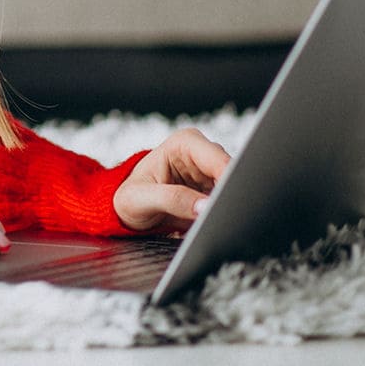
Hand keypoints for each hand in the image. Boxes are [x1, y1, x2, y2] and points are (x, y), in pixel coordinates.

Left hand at [112, 127, 231, 233]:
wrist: (129, 209)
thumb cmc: (130, 197)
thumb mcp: (140, 198)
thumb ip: (172, 200)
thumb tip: (204, 207)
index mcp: (184, 143)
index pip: (219, 160)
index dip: (228, 182)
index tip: (226, 205)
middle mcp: (202, 153)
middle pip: (232, 174)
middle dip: (228, 197)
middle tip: (219, 218)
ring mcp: (211, 172)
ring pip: (235, 190)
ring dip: (227, 207)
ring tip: (210, 221)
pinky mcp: (215, 190)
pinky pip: (229, 202)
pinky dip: (224, 213)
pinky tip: (212, 222)